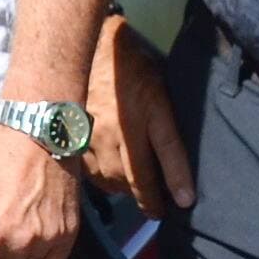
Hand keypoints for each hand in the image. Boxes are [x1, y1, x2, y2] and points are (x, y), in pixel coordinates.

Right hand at [82, 16, 193, 215]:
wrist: (94, 51)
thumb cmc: (136, 71)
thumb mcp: (162, 99)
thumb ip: (171, 141)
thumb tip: (184, 185)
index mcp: (141, 122)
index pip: (157, 169)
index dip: (165, 193)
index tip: (176, 207)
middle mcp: (116, 134)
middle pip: (130, 180)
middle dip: (144, 196)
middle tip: (154, 202)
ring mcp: (92, 138)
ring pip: (109, 179)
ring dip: (123, 188)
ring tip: (133, 188)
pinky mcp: (74, 138)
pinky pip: (90, 171)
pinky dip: (102, 178)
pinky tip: (109, 174)